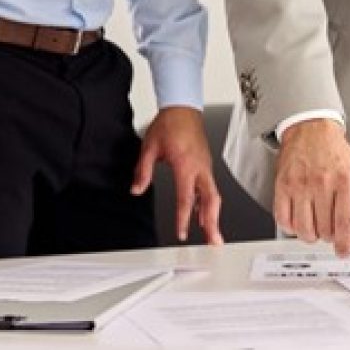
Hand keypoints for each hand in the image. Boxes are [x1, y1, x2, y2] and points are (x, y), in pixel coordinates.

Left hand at [133, 107, 223, 244]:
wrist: (183, 107)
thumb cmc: (170, 123)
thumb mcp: (149, 147)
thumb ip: (143, 171)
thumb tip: (136, 189)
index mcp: (185, 165)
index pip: (186, 198)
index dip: (184, 219)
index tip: (181, 233)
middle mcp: (200, 167)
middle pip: (210, 201)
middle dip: (213, 223)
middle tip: (213, 242)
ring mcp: (205, 166)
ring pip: (214, 196)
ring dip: (213, 216)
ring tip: (211, 234)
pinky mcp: (206, 165)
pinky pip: (210, 188)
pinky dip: (208, 203)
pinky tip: (202, 214)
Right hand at [274, 119, 349, 256]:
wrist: (311, 131)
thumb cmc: (336, 155)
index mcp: (346, 180)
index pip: (346, 222)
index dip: (345, 244)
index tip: (345, 251)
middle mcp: (322, 182)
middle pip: (325, 230)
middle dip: (330, 236)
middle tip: (331, 226)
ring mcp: (300, 185)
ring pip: (304, 231)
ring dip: (312, 234)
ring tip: (317, 222)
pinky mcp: (282, 186)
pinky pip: (284, 222)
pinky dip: (293, 227)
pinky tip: (301, 217)